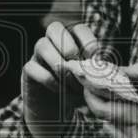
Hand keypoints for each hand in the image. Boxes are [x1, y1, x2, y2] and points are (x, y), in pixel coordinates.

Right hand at [21, 22, 99, 137]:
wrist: (56, 110)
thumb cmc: (77, 90)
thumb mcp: (91, 81)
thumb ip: (97, 72)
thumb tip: (109, 69)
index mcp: (72, 39)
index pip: (78, 28)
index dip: (88, 41)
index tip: (95, 60)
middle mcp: (52, 41)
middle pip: (54, 27)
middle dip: (69, 48)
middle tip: (79, 70)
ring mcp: (38, 54)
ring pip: (41, 44)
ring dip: (59, 66)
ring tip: (72, 85)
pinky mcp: (28, 70)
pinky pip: (33, 67)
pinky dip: (49, 80)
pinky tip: (61, 91)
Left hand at [80, 61, 137, 137]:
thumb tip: (122, 69)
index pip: (103, 106)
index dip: (90, 92)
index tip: (85, 78)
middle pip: (103, 118)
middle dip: (93, 101)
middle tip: (92, 85)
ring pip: (111, 129)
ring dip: (105, 112)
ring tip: (106, 95)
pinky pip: (123, 137)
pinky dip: (117, 123)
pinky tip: (122, 110)